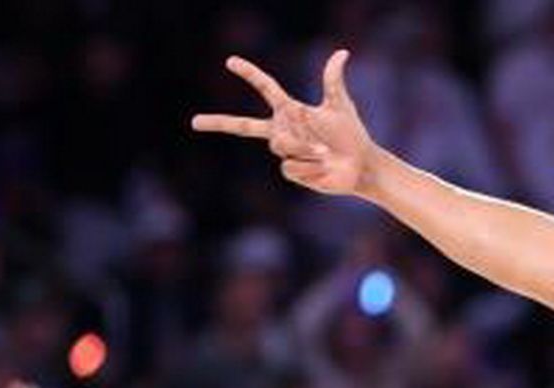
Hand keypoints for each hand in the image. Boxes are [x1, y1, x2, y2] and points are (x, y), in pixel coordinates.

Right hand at [192, 51, 376, 196]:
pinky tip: (323, 167)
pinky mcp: (290, 170)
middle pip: (243, 126)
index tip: (230, 61)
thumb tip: (342, 52)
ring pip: (281, 145)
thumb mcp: (340, 106)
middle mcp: (282, 130)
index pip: (265, 88)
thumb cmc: (351, 135)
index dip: (249, 74)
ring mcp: (284, 151)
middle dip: (218, 123)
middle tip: (193, 122)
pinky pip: (291, 165)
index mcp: (290, 111)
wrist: (360, 166)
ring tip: (325, 152)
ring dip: (306, 148)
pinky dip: (311, 166)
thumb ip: (333, 80)